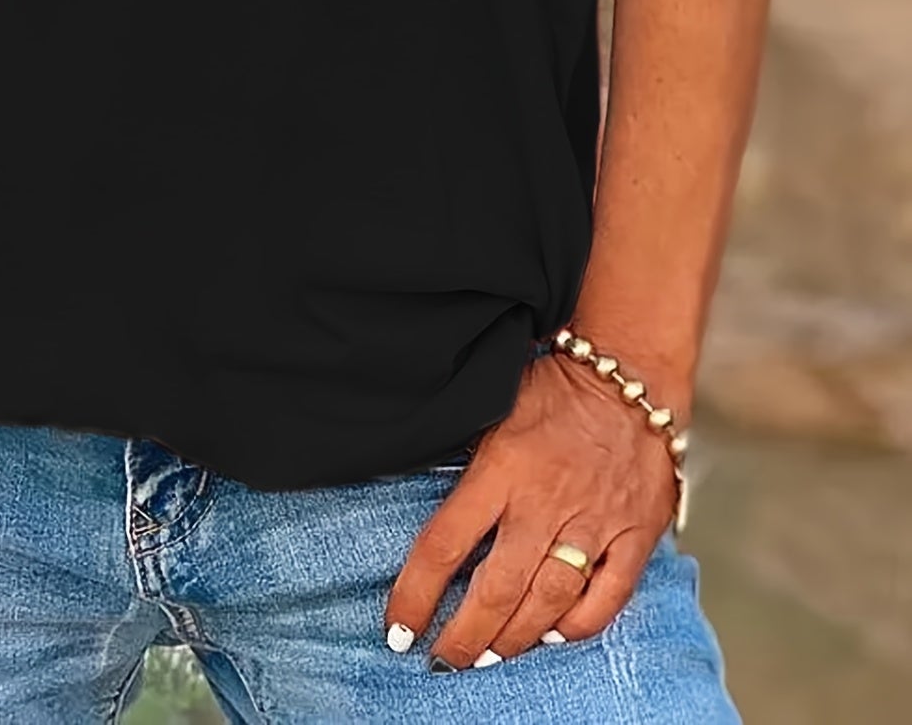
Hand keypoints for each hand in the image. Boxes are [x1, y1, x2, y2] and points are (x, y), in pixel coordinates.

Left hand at [385, 349, 678, 668]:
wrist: (630, 372)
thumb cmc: (555, 389)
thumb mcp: (494, 410)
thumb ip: (470, 462)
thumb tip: (429, 503)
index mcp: (501, 469)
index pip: (445, 545)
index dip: (415, 595)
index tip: (398, 628)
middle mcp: (545, 502)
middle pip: (496, 589)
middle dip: (465, 636)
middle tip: (444, 660)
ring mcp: (593, 521)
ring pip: (549, 601)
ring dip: (515, 638)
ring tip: (490, 655)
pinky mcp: (633, 533)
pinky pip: (607, 596)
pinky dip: (579, 624)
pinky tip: (555, 634)